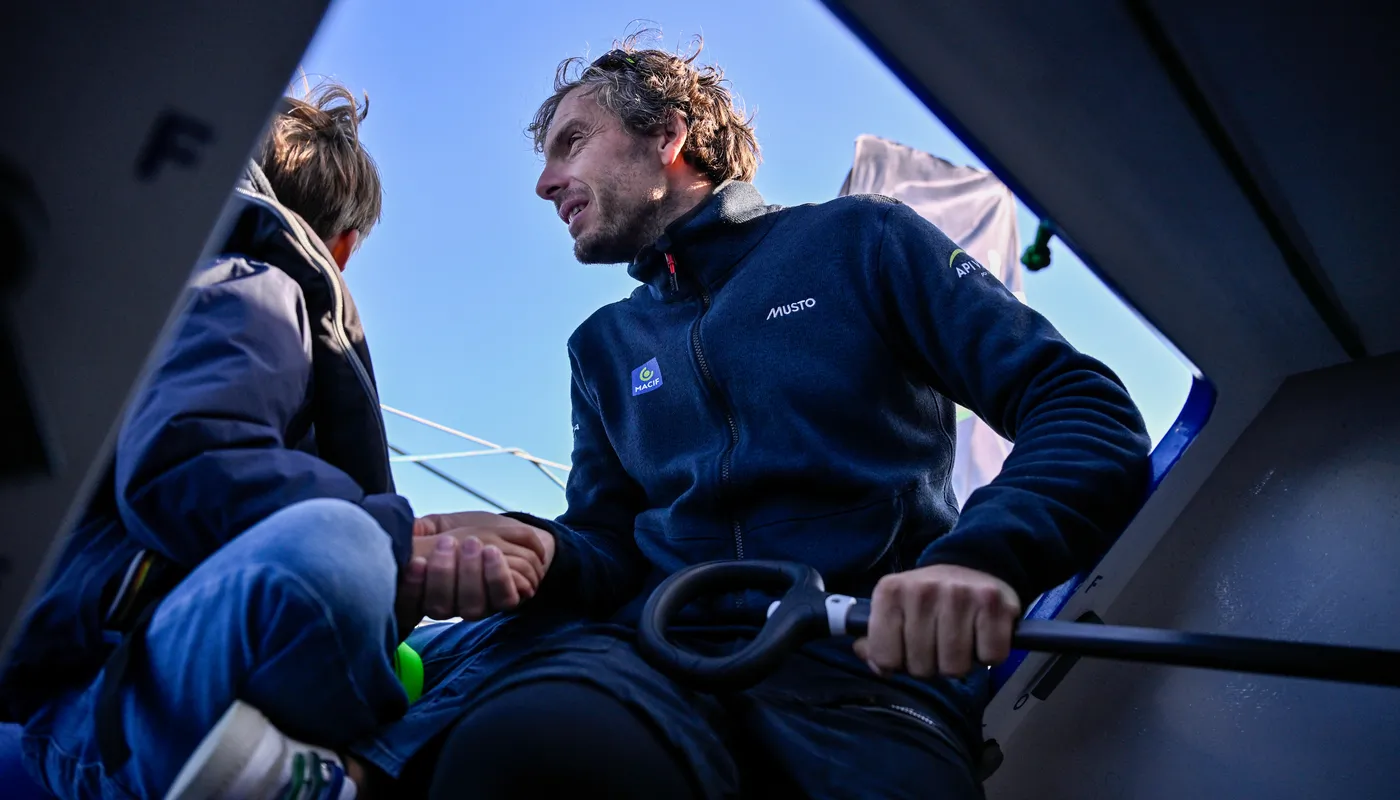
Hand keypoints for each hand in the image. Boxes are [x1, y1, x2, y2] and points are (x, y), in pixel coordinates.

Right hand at [414, 512, 554, 619]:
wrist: (500, 532)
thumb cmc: (460, 532)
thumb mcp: (433, 527)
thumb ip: (414, 531)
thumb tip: (400, 531)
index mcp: (424, 593)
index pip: (408, 606)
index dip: (411, 589)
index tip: (417, 561)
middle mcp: (449, 607)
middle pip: (440, 607)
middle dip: (443, 573)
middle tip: (448, 541)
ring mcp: (478, 607)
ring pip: (472, 606)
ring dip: (471, 574)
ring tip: (473, 542)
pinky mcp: (505, 600)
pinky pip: (504, 599)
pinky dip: (498, 576)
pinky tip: (492, 552)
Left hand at [852, 564, 1019, 678]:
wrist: (972, 564)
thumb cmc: (929, 598)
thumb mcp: (894, 610)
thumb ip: (876, 638)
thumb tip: (867, 656)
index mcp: (890, 591)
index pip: (885, 658)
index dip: (898, 663)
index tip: (907, 649)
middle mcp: (922, 590)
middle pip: (922, 668)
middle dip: (931, 665)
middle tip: (939, 643)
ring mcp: (959, 595)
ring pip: (955, 667)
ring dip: (960, 663)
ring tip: (961, 640)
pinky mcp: (993, 603)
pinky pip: (990, 657)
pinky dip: (988, 654)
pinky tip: (982, 635)